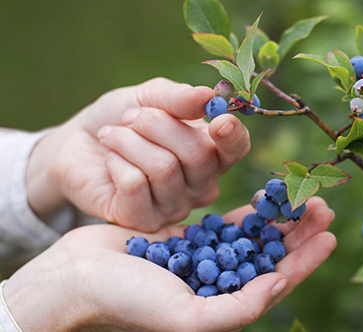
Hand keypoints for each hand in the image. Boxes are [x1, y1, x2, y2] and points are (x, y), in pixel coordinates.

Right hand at [4, 197, 335, 331]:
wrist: (79, 277)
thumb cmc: (127, 302)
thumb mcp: (185, 317)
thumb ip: (236, 309)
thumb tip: (278, 286)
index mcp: (223, 308)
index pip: (276, 283)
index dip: (305, 262)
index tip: (330, 236)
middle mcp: (219, 285)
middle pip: (270, 257)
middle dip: (298, 234)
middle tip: (323, 208)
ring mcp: (205, 260)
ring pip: (253, 237)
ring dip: (278, 219)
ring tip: (301, 197)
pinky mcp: (189, 238)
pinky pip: (226, 223)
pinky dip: (247, 211)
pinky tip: (265, 197)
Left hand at [27, 78, 250, 230]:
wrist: (78, 144)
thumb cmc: (122, 120)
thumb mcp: (149, 97)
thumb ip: (178, 98)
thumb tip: (208, 96)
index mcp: (211, 153)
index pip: (237, 149)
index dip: (233, 136)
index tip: (218, 120)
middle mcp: (200, 185)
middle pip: (198, 154)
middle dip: (157, 124)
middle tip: (131, 118)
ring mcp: (175, 207)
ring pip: (163, 167)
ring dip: (129, 141)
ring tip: (113, 136)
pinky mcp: (144, 221)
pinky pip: (135, 184)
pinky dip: (115, 161)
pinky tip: (109, 162)